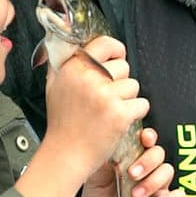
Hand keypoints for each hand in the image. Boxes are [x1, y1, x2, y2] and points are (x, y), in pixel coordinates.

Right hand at [44, 35, 149, 178]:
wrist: (65, 155)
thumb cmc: (61, 123)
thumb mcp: (54, 85)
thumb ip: (62, 62)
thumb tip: (70, 41)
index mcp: (73, 67)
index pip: (105, 43)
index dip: (115, 50)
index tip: (117, 58)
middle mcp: (88, 78)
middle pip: (123, 66)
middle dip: (120, 81)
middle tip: (106, 98)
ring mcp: (105, 96)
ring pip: (133, 86)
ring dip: (127, 99)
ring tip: (109, 112)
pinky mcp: (119, 114)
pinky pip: (141, 104)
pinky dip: (135, 113)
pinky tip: (119, 121)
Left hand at [77, 128, 184, 196]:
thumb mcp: (94, 181)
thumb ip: (103, 163)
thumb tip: (111, 144)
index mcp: (131, 159)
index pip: (145, 140)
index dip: (147, 136)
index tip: (144, 138)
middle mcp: (147, 170)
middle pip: (159, 153)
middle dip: (148, 161)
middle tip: (132, 174)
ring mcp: (158, 187)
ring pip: (168, 171)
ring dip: (153, 181)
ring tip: (136, 195)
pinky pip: (179, 196)